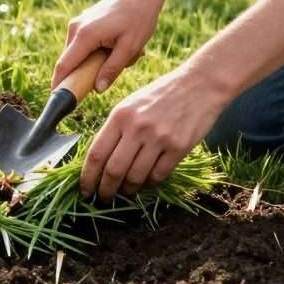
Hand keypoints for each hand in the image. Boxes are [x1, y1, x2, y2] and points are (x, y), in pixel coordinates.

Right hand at [52, 0, 165, 92]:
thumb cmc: (138, 18)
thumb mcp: (130, 48)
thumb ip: (112, 69)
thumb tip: (98, 90)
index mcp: (85, 35)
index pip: (65, 65)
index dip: (59, 84)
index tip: (58, 99)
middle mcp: (76, 28)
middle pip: (70, 61)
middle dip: (86, 73)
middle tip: (109, 76)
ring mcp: (77, 24)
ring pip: (78, 54)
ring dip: (95, 61)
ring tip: (123, 54)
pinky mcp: (82, 23)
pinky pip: (83, 46)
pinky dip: (97, 52)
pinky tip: (118, 45)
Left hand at [79, 68, 227, 200]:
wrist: (199, 85)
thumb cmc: (159, 95)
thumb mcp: (130, 105)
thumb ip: (114, 129)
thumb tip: (98, 161)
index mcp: (119, 116)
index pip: (96, 154)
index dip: (88, 177)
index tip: (84, 189)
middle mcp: (137, 128)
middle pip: (113, 170)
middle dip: (105, 190)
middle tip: (102, 198)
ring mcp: (159, 139)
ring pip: (136, 177)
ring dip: (127, 190)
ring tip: (124, 191)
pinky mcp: (179, 148)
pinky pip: (158, 176)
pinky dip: (149, 184)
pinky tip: (145, 183)